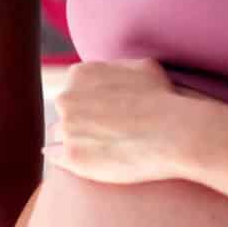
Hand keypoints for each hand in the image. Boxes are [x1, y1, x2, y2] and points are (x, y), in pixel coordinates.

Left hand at [43, 58, 197, 184]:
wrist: (173, 133)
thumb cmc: (162, 99)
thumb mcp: (141, 67)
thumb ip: (115, 69)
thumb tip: (103, 72)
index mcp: (79, 75)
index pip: (72, 91)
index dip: (87, 104)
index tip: (102, 114)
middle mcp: (66, 99)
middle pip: (63, 113)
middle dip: (77, 122)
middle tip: (101, 132)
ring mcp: (66, 129)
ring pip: (58, 135)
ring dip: (72, 140)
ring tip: (95, 148)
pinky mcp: (71, 157)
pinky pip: (54, 157)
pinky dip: (63, 159)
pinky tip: (76, 159)